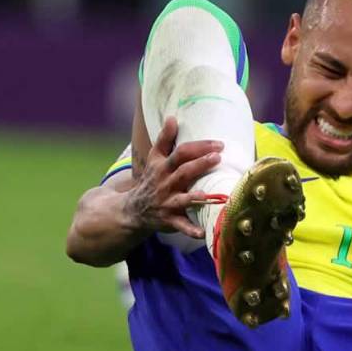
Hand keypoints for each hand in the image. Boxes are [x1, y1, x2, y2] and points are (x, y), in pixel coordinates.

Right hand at [124, 116, 222, 237]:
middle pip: (183, 172)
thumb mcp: (154, 159)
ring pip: (182, 199)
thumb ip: (164, 139)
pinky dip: (191, 230)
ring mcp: (167, 202)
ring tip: (211, 195)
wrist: (132, 210)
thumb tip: (172, 117)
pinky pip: (181, 225)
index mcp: (163, 167)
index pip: (181, 153)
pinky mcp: (169, 220)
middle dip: (200, 164)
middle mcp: (165, 184)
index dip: (199, 147)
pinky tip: (203, 233)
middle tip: (218, 157)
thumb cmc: (151, 180)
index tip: (218, 144)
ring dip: (196, 197)